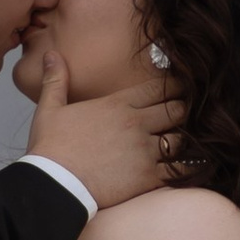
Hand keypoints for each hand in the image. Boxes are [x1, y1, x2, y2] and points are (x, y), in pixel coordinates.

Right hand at [25, 40, 175, 208]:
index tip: (178, 90)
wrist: (53, 184)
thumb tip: (51, 54)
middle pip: (176, 110)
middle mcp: (135, 123)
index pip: (157, 88)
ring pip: (181, 139)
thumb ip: (56, 80)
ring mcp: (144, 150)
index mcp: (117, 104)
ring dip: (184, 140)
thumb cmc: (50, 148)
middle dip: (182, 111)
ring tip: (183, 143)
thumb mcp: (49, 109)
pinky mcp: (147, 176)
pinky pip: (179, 169)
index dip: (172, 88)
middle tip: (183, 116)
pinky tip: (190, 167)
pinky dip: (188, 168)